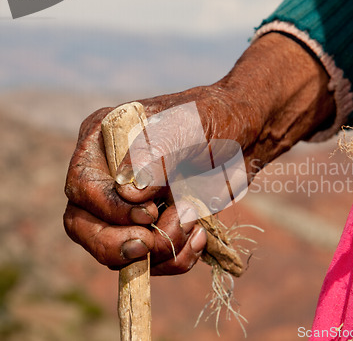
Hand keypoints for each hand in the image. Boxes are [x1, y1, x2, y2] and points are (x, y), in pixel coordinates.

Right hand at [63, 33, 333, 274]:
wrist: (245, 136)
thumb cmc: (215, 119)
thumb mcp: (189, 127)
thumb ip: (159, 153)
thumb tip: (128, 193)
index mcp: (104, 141)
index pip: (82, 185)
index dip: (109, 208)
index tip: (148, 214)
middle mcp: (109, 176)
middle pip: (83, 225)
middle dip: (117, 245)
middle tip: (153, 245)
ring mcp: (130, 205)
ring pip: (117, 250)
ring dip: (156, 253)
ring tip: (194, 227)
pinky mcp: (154, 226)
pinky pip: (151, 259)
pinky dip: (175, 259)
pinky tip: (200, 237)